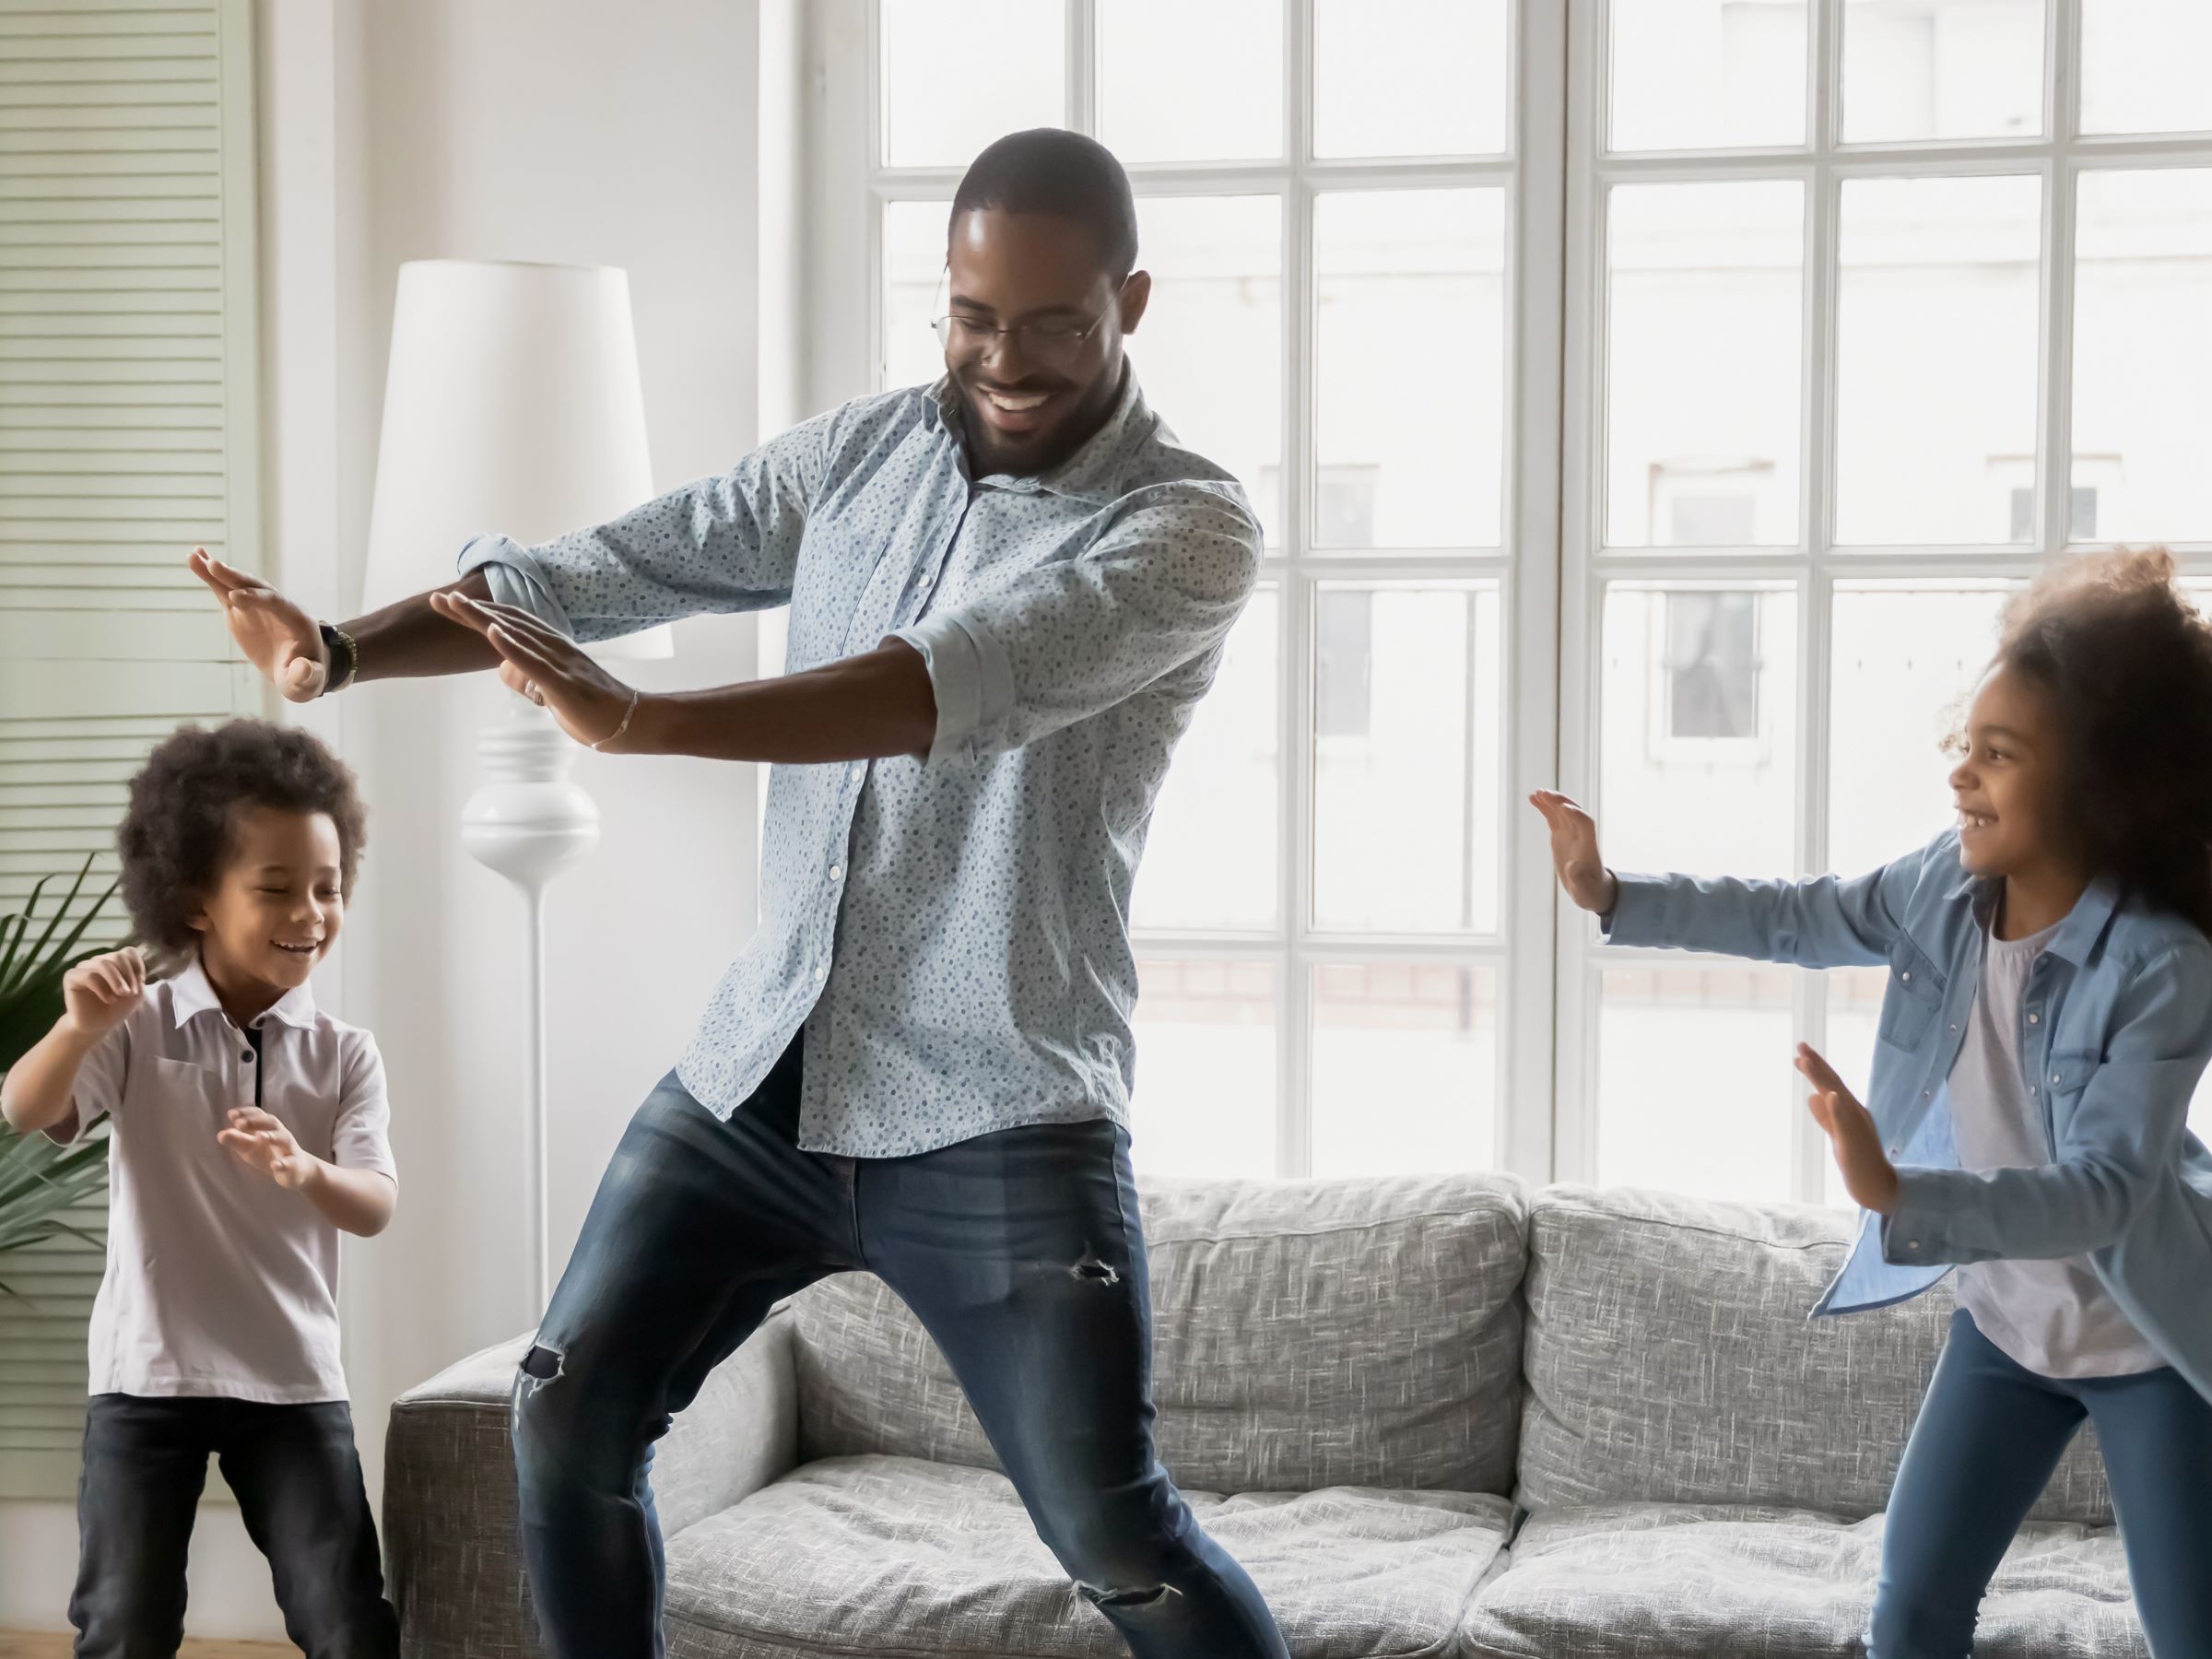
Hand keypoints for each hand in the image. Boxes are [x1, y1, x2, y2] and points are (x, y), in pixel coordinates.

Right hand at [61, 948, 144, 1038]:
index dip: (137, 966)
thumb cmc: (117, 1007)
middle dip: (129, 976)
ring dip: (117, 981)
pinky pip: (89, 976)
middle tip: (131, 993)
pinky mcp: (72, 977)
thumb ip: (137, 976)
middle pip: (118, 957)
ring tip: (121, 996)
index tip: (140, 983)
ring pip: (103, 964)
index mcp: (115, 961)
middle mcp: (99, 961)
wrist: (98, 1025)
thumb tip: (130, 965)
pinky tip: (108, 999)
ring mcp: (84, 967)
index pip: (128, 952)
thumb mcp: (136, 992)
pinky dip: (102, 988)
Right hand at [189, 548, 326, 701]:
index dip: (256, 599)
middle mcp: (277, 606)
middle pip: (256, 587)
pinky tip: (194, 559)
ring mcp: (257, 606)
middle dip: (236, 578)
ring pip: (237, 584)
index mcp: (296, 619)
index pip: (276, 603)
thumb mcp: (308, 682)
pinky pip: (224, 590)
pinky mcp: (240, 610)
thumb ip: (307, 676)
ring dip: (219, 571)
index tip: (234, 597)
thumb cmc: (305, 677)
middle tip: (213, 566)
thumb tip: (303, 669)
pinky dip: (211, 577)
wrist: (298, 670)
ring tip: (195, 556)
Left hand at [218, 1106, 314, 1189]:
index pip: (259, 1115)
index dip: (247, 1113)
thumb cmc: (268, 1154)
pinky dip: (283, 1163)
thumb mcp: (249, 1148)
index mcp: (269, 1128)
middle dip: (256, 1121)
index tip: (231, 1115)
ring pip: (284, 1139)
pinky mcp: (294, 1165)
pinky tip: (274, 1165)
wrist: (296, 1170)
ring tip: (260, 1136)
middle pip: (272, 1122)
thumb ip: (236, 1141)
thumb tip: (220, 1134)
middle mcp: (281, 1134)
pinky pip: (290, 1162)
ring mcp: (289, 1149)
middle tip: (239, 1124)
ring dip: (272, 1136)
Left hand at [427, 592, 639, 749]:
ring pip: (515, 634)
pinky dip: (510, 645)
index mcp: (553, 647)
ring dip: (483, 617)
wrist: (632, 722)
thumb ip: (533, 678)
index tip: (450, 604)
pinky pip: (533, 661)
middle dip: (470, 610)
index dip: (480, 613)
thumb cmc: (595, 710)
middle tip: (438, 597)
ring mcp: (559, 663)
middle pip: (506, 622)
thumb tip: (512, 676)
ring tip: (454, 603)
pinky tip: (491, 631)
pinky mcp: (563, 682)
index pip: (510, 623)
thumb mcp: (555, 691)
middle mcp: (555, 647)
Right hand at [1529, 791, 1619, 914]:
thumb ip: (1579, 879)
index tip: (1564, 808)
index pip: (1586, 825)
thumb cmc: (1590, 892)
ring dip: (1551, 800)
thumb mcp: (1585, 891)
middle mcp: (1581, 836)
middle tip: (1544, 794)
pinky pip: (1554, 816)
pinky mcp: (1561, 835)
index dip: (1576, 815)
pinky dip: (1545, 807)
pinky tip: (1532, 798)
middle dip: (1560, 802)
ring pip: (1562, 811)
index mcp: (1588, 848)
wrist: (1592, 889)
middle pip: (1573, 812)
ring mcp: (1571, 834)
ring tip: (1536, 793)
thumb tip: (1573, 867)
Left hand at [1797, 1043, 1899, 1213]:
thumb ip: (1826, 1116)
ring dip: (1821, 1077)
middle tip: (1800, 1045)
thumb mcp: (1837, 1134)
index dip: (1816, 1067)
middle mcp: (1855, 1113)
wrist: (1877, 1186)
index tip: (1800, 1053)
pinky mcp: (1853, 1142)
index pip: (1831, 1084)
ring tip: (1806, 1060)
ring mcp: (1855, 1126)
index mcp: (1850, 1110)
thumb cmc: (1858, 1159)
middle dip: (1816, 1063)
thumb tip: (1812, 1097)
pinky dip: (1837, 1107)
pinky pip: (1845, 1123)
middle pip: (1834, 1084)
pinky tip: (1829, 1094)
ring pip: (1837, 1097)